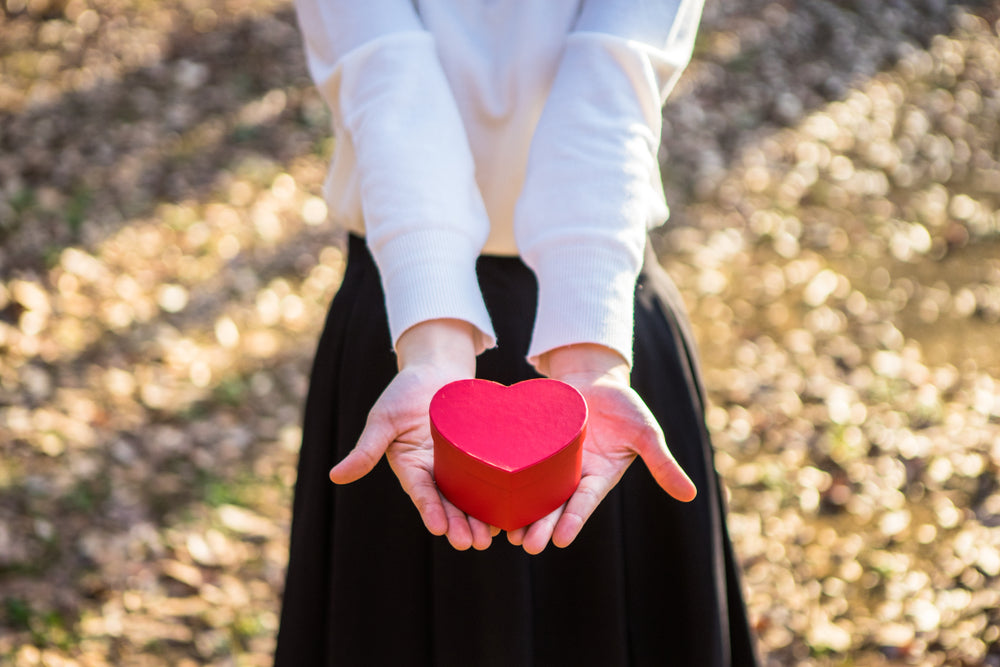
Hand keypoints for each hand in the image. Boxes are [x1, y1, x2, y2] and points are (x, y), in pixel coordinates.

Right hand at [328, 319, 498, 550]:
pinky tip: (509, 511)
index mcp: (411, 467)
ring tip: (490, 537)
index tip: (440, 528)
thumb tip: (335, 477)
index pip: (422, 492)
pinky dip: (497, 495)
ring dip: (478, 519)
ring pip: (469, 498)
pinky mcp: (479, 455)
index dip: (430, 510)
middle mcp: (435, 472)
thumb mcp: (383, 418)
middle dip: (459, 524)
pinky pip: (489, 478)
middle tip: (473, 543)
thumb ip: (365, 450)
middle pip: (448, 503)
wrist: (437, 368)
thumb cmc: (404, 391)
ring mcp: (458, 466)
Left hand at [507, 344, 696, 553]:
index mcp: (598, 476)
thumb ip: (663, 464)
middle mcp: (572, 475)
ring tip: (505, 532)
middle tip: (526, 544)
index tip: (559, 539)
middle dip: (541, 525)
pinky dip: (505, 480)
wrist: (593, 378)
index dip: (573, 520)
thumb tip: (691, 495)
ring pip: (533, 491)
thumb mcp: (646, 432)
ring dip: (521, 512)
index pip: (584, 502)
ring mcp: (550, 462)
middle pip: (555, 505)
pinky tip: (489, 494)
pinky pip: (516, 464)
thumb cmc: (624, 405)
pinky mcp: (532, 445)